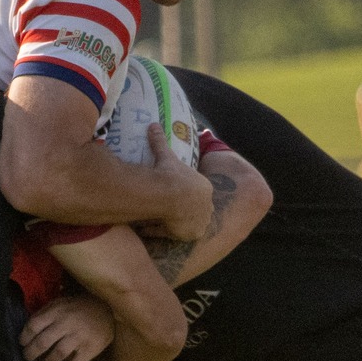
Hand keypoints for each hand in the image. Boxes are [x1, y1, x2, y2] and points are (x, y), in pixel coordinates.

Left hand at [19, 293, 116, 360]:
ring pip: (57, 354)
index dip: (25, 337)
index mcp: (56, 311)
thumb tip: (27, 332)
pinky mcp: (91, 348)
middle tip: (28, 358)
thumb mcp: (59, 304)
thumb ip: (44, 315)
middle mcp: (66, 323)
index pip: (34, 325)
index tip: (22, 344)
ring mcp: (79, 336)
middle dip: (31, 353)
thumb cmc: (77, 308)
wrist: (105, 308)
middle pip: (42, 342)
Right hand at [148, 123, 214, 241]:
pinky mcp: (193, 234)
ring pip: (192, 224)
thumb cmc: (170, 173)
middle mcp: (208, 206)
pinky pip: (181, 236)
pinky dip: (169, 233)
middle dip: (189, 211)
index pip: (201, 192)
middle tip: (171, 210)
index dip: (190, 194)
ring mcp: (202, 221)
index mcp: (206, 187)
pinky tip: (155, 231)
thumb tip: (153, 124)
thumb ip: (160, 142)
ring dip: (180, 224)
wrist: (170, 194)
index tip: (178, 194)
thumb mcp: (166, 155)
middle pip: (200, 210)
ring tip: (164, 222)